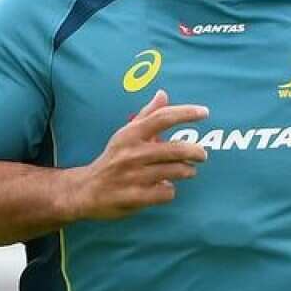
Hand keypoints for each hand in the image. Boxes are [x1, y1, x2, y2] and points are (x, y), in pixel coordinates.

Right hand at [68, 89, 208, 219]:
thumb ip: (147, 115)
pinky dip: (169, 190)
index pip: (162, 118)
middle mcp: (132, 153)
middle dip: (195, 152)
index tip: (204, 112)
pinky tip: (164, 188)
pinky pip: (166, 192)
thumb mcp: (126, 134)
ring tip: (187, 171)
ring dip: (186, 171)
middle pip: (175, 148)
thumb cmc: (113, 159)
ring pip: (175, 171)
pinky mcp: (135, 197)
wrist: (86, 190)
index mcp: (130, 134)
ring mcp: (133, 176)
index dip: (186, 113)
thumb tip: (163, 93)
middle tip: (202, 154)